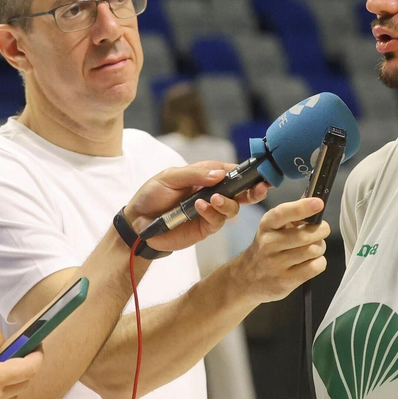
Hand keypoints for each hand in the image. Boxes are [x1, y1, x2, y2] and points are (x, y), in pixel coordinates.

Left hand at [123, 162, 270, 254]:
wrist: (137, 222)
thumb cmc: (152, 195)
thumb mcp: (170, 177)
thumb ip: (195, 174)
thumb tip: (221, 174)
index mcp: (206, 176)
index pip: (232, 171)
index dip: (247, 171)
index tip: (259, 171)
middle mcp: (213, 193)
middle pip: (241, 191)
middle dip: (253, 190)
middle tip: (260, 188)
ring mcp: (211, 211)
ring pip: (233, 208)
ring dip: (227, 202)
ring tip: (214, 198)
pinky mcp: (205, 227)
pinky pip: (217, 221)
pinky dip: (211, 213)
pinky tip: (200, 207)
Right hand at [225, 197, 329, 303]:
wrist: (246, 279)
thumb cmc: (266, 249)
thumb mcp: (272, 228)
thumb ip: (292, 214)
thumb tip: (314, 201)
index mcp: (267, 225)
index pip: (283, 213)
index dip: (302, 208)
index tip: (317, 204)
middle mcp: (269, 243)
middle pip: (308, 234)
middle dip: (321, 231)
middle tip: (318, 233)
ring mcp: (276, 264)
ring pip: (314, 250)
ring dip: (319, 248)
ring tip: (311, 249)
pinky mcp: (286, 281)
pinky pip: (316, 266)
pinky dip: (319, 263)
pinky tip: (309, 262)